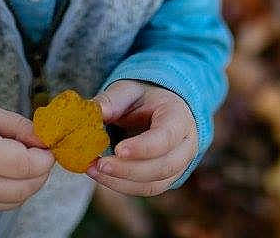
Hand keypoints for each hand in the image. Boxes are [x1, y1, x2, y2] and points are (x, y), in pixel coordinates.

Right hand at [0, 98, 54, 214]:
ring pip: (15, 200)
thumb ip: (16, 125)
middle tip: (41, 154)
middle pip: (24, 187)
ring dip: (29, 183)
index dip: (43, 156)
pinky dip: (12, 190)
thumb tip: (43, 139)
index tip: (47, 145)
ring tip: (23, 161)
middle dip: (41, 172)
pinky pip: (1, 205)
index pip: (23, 164)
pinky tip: (7, 172)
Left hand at [87, 80, 197, 196]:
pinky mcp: (165, 179)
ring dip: (121, 182)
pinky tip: (101, 175)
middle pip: (163, 166)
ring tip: (93, 169)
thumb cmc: (144, 98)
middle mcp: (185, 145)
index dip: (143, 147)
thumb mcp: (128, 90)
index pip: (166, 137)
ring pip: (154, 184)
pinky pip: (146, 189)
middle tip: (99, 164)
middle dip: (128, 170)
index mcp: (179, 117)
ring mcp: (179, 166)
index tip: (117, 150)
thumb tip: (93, 111)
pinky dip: (122, 186)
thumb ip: (112, 100)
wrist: (159, 109)